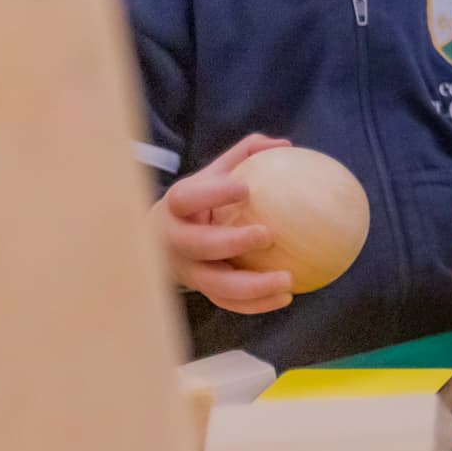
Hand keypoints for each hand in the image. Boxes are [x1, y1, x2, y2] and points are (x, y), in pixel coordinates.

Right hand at [156, 133, 294, 314]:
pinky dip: (255, 304)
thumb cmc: (201, 200)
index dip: (214, 194)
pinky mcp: (201, 290)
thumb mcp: (214, 174)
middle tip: (268, 235)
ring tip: (288, 280)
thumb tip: (285, 145)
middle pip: (197, 245)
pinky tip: (287, 297)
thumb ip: (246, 155)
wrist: (163, 239)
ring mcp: (187, 270)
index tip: (246, 189)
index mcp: (177, 207)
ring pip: (214, 284)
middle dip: (230, 243)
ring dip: (251, 286)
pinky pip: (227, 302)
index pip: (188, 199)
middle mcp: (176, 241)